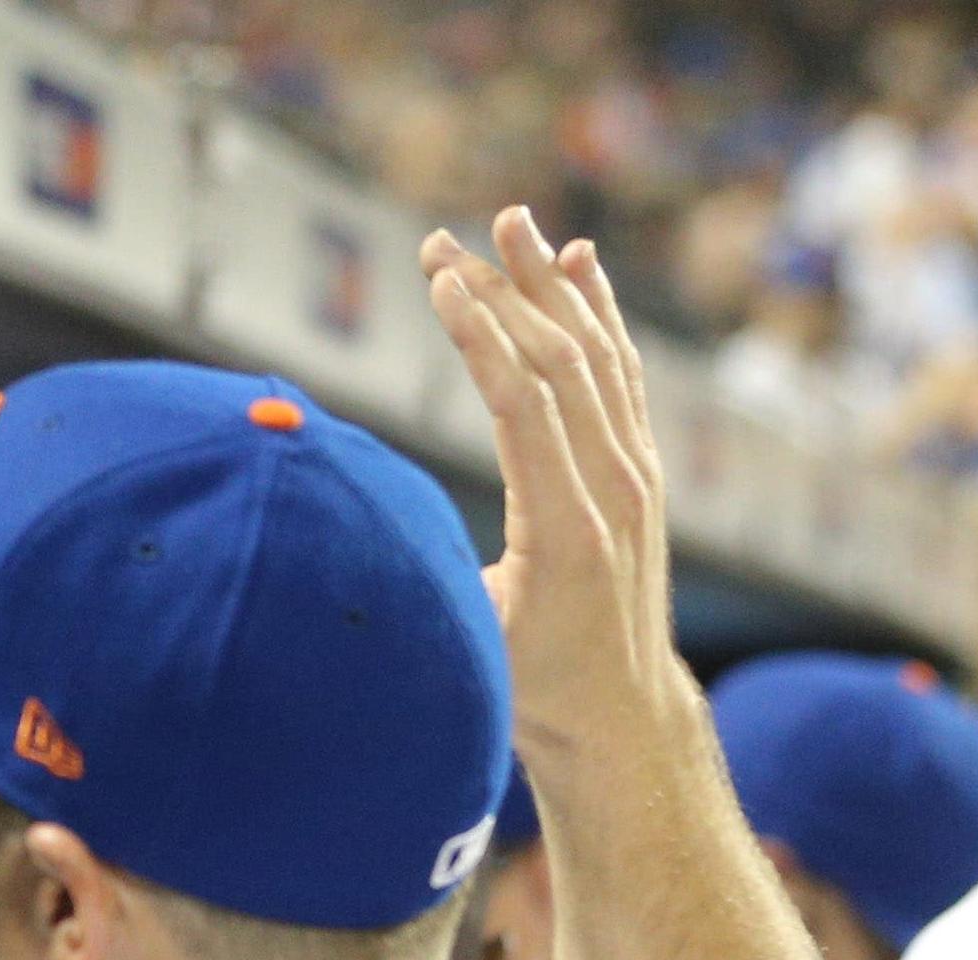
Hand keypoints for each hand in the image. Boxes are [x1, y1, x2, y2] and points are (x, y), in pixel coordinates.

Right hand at [415, 208, 684, 765]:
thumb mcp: (469, 642)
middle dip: (498, 291)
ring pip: (594, 356)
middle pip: (556, 360)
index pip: (523, 401)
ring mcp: (636, 475)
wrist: (620, 718)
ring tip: (510, 223)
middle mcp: (614, 487)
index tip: (437, 279)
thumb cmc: (528, 688)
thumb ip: (423, 584)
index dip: (478, 335)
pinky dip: (601, 312)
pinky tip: (580, 267)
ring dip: (548, 284)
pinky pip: (622, 372)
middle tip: (442, 240)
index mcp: (566, 526)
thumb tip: (336, 534)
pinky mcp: (641, 471)